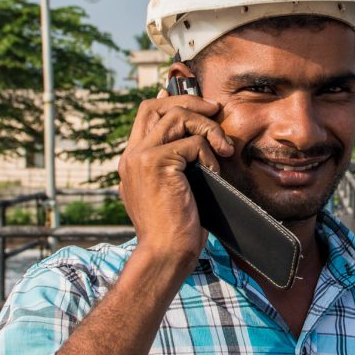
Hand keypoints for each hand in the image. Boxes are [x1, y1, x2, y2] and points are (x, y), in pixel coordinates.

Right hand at [118, 90, 235, 263]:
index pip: (146, 114)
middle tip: (216, 111)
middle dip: (190, 101)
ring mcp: (140, 157)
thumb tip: (195, 141)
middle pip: (157, 106)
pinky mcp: (155, 163)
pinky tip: (215, 174)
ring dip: (207, 127)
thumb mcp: (171, 190)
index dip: (172, 100)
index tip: (200, 103)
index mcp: (132, 161)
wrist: (165, 253)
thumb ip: (175, 165)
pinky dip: (210, 155)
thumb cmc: (176, 229)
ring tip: (223, 148)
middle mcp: (131, 155)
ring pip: (176, 116)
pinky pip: (191, 142)